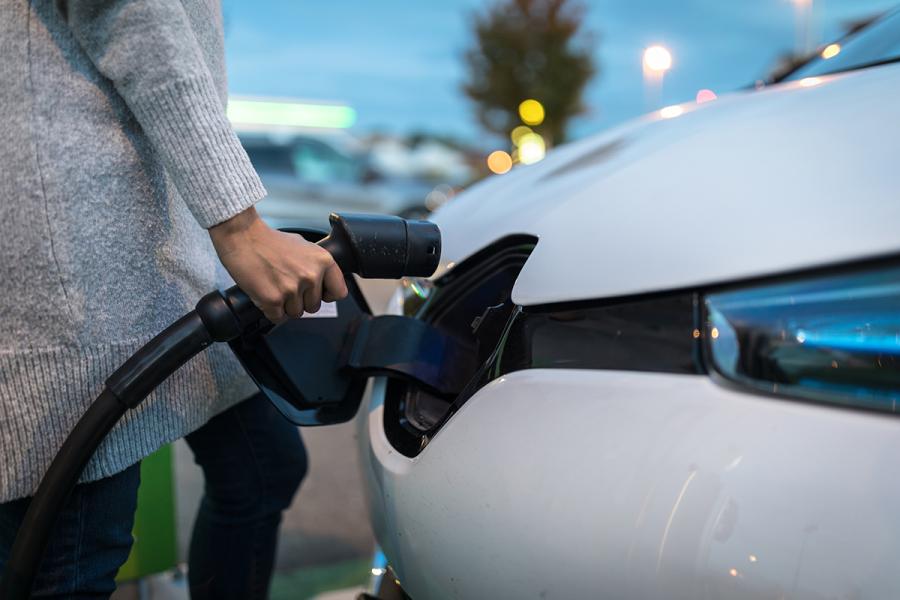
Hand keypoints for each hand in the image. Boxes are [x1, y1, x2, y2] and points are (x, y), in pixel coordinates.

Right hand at [209, 207, 347, 321]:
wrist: (243, 237)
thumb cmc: (269, 241)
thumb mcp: (303, 246)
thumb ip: (316, 265)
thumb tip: (323, 281)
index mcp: (323, 261)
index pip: (339, 292)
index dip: (327, 295)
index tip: (319, 293)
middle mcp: (311, 276)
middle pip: (314, 307)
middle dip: (300, 300)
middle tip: (286, 285)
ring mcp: (292, 289)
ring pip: (296, 314)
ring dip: (285, 306)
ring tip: (274, 286)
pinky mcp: (273, 300)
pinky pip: (277, 317)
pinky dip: (270, 310)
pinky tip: (265, 293)